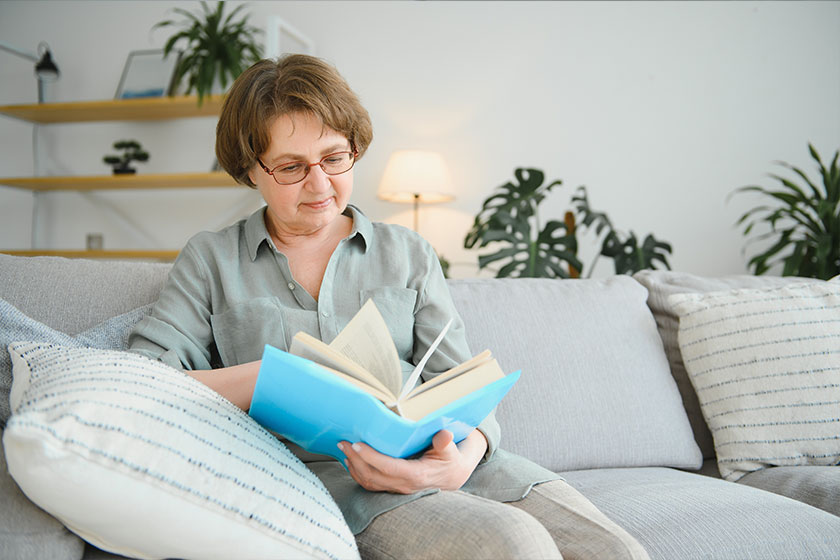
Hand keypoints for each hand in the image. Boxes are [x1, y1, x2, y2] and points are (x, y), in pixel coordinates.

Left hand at [338, 429, 486, 493]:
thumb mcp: (451, 451)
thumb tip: (444, 435)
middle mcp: (404, 485)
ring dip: (353, 466)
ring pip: (369, 482)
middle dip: (355, 459)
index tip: (357, 445)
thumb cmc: (450, 460)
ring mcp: (397, 489)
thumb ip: (445, 443)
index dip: (371, 457)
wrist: (452, 477)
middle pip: (373, 475)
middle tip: (343, 442)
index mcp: (416, 475)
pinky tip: (351, 461)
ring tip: (343, 449)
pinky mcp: (392, 488)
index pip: (388, 467)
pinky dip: (358, 473)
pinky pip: (371, 484)